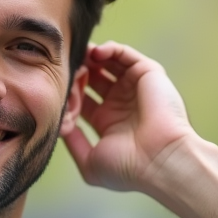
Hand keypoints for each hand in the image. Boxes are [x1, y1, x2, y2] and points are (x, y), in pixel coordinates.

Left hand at [63, 41, 195, 194]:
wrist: (161, 161)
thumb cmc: (128, 168)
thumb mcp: (90, 163)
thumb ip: (73, 145)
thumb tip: (59, 127)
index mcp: (108, 122)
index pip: (82, 98)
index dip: (68, 91)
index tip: (55, 88)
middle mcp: (121, 103)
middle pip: (92, 78)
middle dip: (77, 71)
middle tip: (64, 67)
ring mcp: (134, 88)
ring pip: (107, 63)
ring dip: (90, 57)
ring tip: (77, 56)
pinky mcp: (148, 74)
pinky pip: (125, 54)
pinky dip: (109, 49)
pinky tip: (95, 54)